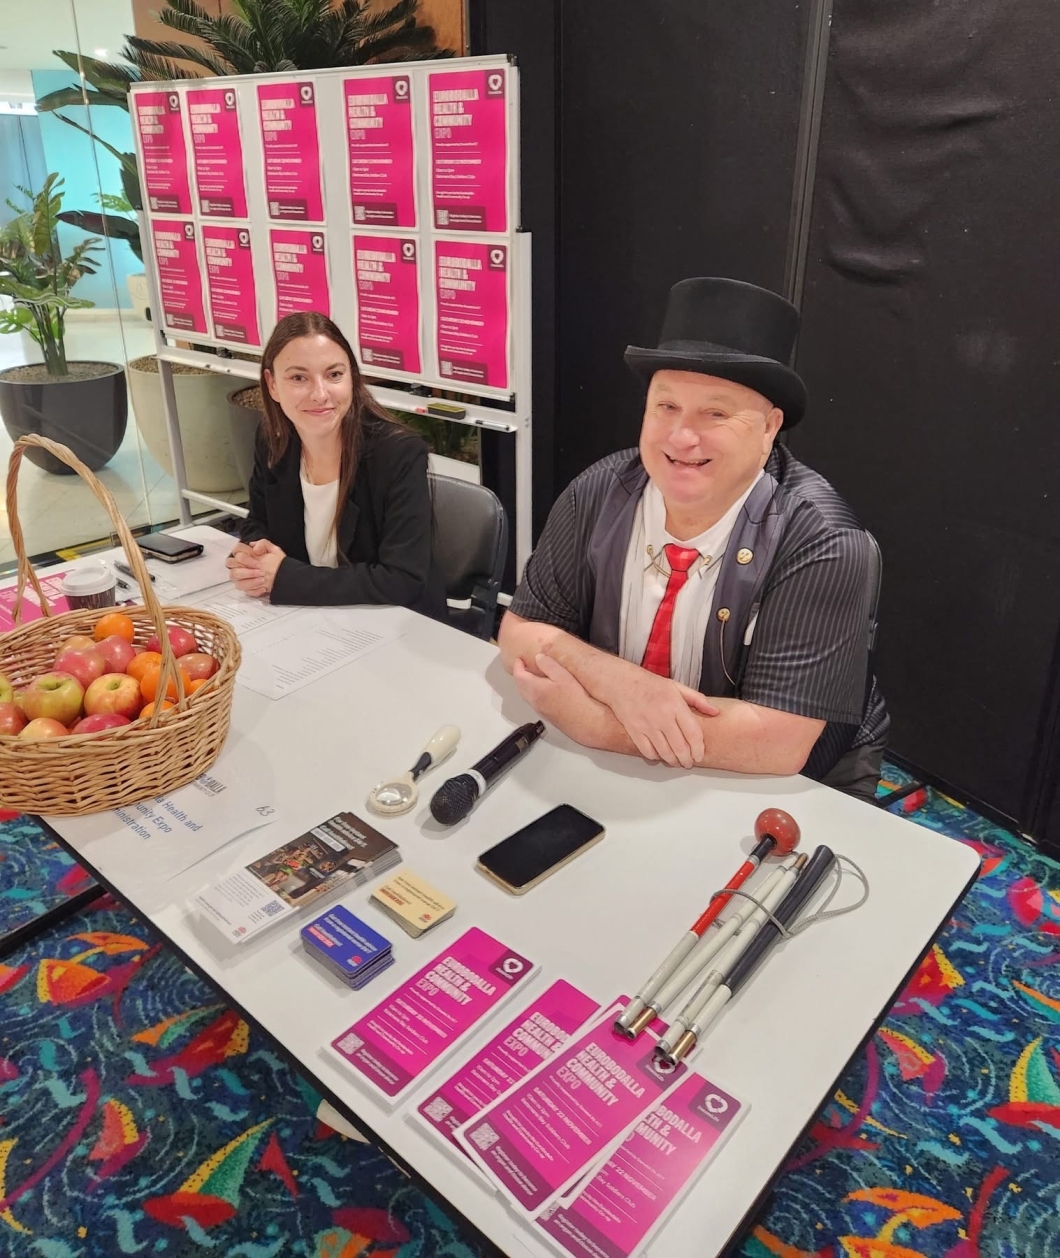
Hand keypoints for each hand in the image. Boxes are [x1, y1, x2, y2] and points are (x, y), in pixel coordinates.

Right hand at [226, 539, 285, 597]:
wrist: (283, 575)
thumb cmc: (276, 561)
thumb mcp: (273, 549)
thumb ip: (263, 544)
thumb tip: (254, 548)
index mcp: (244, 553)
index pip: (237, 550)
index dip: (246, 557)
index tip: (258, 563)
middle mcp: (238, 564)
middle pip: (231, 564)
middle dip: (246, 569)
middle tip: (260, 571)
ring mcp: (239, 577)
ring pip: (235, 578)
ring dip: (250, 580)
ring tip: (263, 579)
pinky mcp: (245, 588)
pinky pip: (245, 590)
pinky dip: (254, 590)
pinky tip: (263, 588)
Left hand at [513, 654, 606, 738]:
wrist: (584, 721)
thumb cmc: (576, 699)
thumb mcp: (563, 676)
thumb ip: (549, 665)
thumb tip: (538, 658)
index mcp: (535, 689)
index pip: (519, 676)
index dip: (518, 666)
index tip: (519, 659)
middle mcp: (534, 701)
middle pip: (519, 686)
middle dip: (520, 675)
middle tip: (524, 666)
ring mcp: (539, 710)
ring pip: (526, 695)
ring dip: (525, 684)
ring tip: (532, 676)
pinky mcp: (546, 715)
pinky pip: (533, 701)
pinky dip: (532, 692)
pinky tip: (543, 689)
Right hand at [605, 667, 719, 767]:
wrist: (621, 682)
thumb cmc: (650, 684)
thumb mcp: (677, 687)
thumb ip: (698, 700)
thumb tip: (715, 712)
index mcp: (675, 705)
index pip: (693, 733)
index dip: (699, 749)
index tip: (700, 755)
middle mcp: (662, 716)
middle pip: (680, 747)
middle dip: (687, 760)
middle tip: (689, 763)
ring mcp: (647, 725)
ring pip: (665, 753)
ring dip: (673, 761)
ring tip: (677, 762)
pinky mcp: (634, 731)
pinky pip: (648, 752)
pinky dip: (656, 757)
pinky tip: (660, 755)